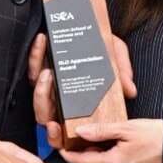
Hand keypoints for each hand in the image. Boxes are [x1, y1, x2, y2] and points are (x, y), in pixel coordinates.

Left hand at [28, 32, 137, 148]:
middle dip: (42, 102)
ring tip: (48, 70)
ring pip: (36, 92)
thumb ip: (122, 73)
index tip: (55, 127)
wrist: (94, 28)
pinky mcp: (40, 66)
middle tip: (50, 85)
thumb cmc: (104, 48)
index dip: (55, 134)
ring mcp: (49, 84)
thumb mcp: (117, 57)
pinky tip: (42, 40)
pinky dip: (36, 54)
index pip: (62, 128)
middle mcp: (59, 98)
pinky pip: (32, 66)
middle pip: (44, 112)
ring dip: (39, 83)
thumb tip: (130, 91)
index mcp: (76, 106)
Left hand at [59, 119, 162, 162]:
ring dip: (92, 162)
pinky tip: (108, 149)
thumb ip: (102, 130)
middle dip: (78, 160)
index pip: (83, 162)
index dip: (69, 156)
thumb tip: (80, 131)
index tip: (61, 148)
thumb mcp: (127, 128)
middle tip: (76, 144)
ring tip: (93, 144)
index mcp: (114, 162)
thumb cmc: (156, 136)